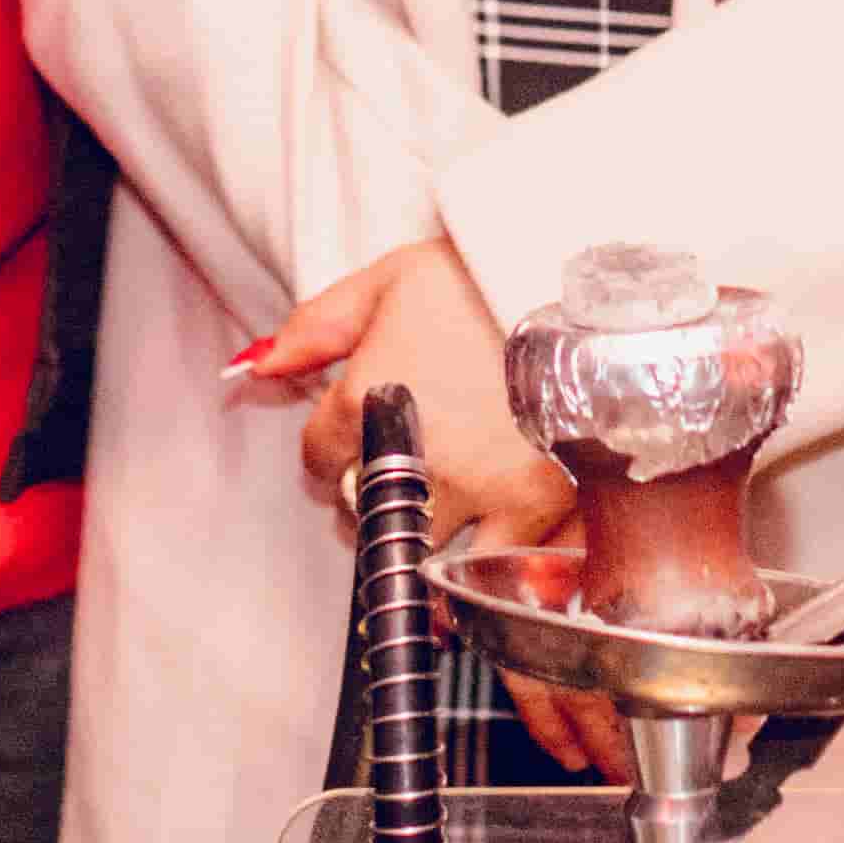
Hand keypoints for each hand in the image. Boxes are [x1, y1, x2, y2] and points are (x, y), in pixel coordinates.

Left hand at [243, 240, 574, 545]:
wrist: (585, 281)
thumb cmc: (484, 274)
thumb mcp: (392, 278)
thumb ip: (318, 326)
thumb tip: (259, 368)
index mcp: (364, 401)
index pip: (318, 456)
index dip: (334, 443)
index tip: (359, 431)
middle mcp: (410, 458)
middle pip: (368, 510)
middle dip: (381, 492)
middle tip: (412, 466)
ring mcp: (474, 489)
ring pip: (425, 549)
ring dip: (431, 533)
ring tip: (457, 506)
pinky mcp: (536, 507)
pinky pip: (494, 568)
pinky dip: (491, 567)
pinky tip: (495, 552)